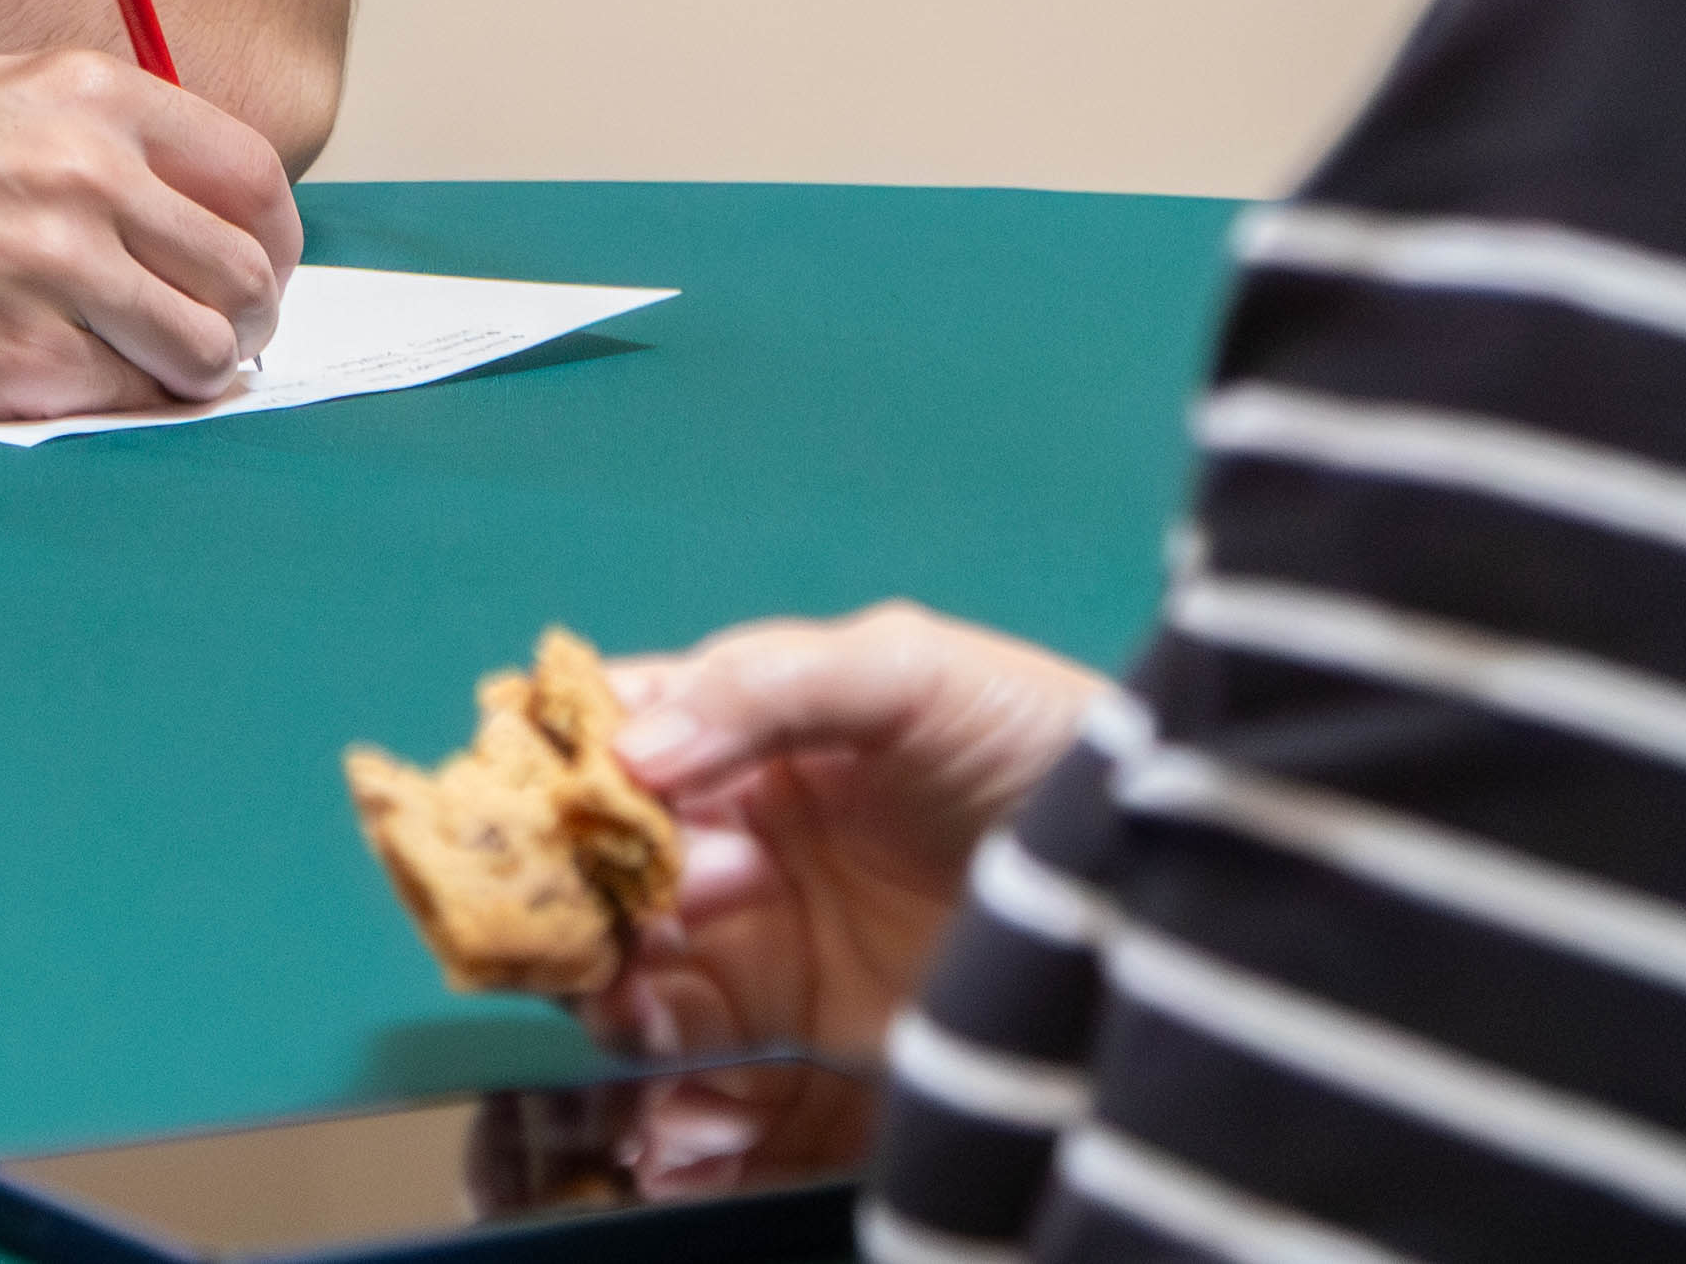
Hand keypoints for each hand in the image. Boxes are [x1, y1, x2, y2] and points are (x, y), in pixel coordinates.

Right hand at [0, 48, 302, 418]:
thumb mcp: (2, 93)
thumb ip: (112, 125)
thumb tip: (215, 192)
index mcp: (90, 96)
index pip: (254, 173)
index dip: (277, 233)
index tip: (266, 261)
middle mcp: (82, 177)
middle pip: (244, 268)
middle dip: (252, 310)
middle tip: (229, 326)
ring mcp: (54, 273)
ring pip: (206, 345)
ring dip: (203, 364)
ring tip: (173, 359)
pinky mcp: (21, 359)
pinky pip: (132, 394)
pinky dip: (133, 395)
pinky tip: (102, 374)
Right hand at [581, 605, 1102, 1073]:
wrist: (1136, 885)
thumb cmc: (1036, 742)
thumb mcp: (910, 668)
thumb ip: (769, 683)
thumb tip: (633, 749)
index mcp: (758, 714)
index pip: (627, 716)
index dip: (573, 738)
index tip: (549, 766)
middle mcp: (738, 811)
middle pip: (601, 828)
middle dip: (576, 846)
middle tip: (604, 864)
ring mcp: (753, 913)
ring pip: (615, 924)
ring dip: (590, 931)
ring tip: (638, 928)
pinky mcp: (779, 1007)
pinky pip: (665, 1016)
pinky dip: (624, 1014)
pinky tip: (633, 1000)